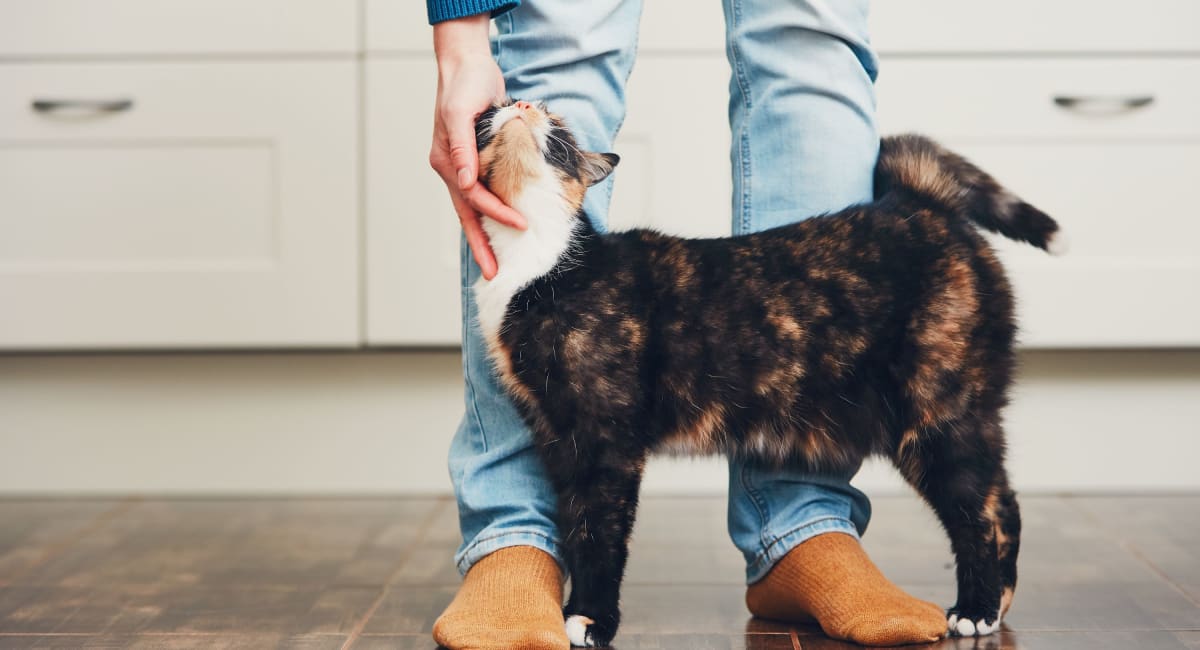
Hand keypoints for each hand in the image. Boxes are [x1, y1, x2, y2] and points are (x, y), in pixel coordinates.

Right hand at [430, 15, 525, 279]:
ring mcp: (462, 166)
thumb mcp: (461, 111)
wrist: (467, 64)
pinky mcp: (475, 160)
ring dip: (484, 235)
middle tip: (492, 275)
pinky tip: (499, 228)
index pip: (474, 198)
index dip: (497, 213)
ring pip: (474, 209)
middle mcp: (452, 168)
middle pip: (468, 215)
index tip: (521, 224)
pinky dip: (490, 213)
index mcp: (447, 161)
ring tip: (494, 262)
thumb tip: (464, 181)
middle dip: (480, 246)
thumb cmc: (465, 84)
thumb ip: (462, 147)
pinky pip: (482, 194)